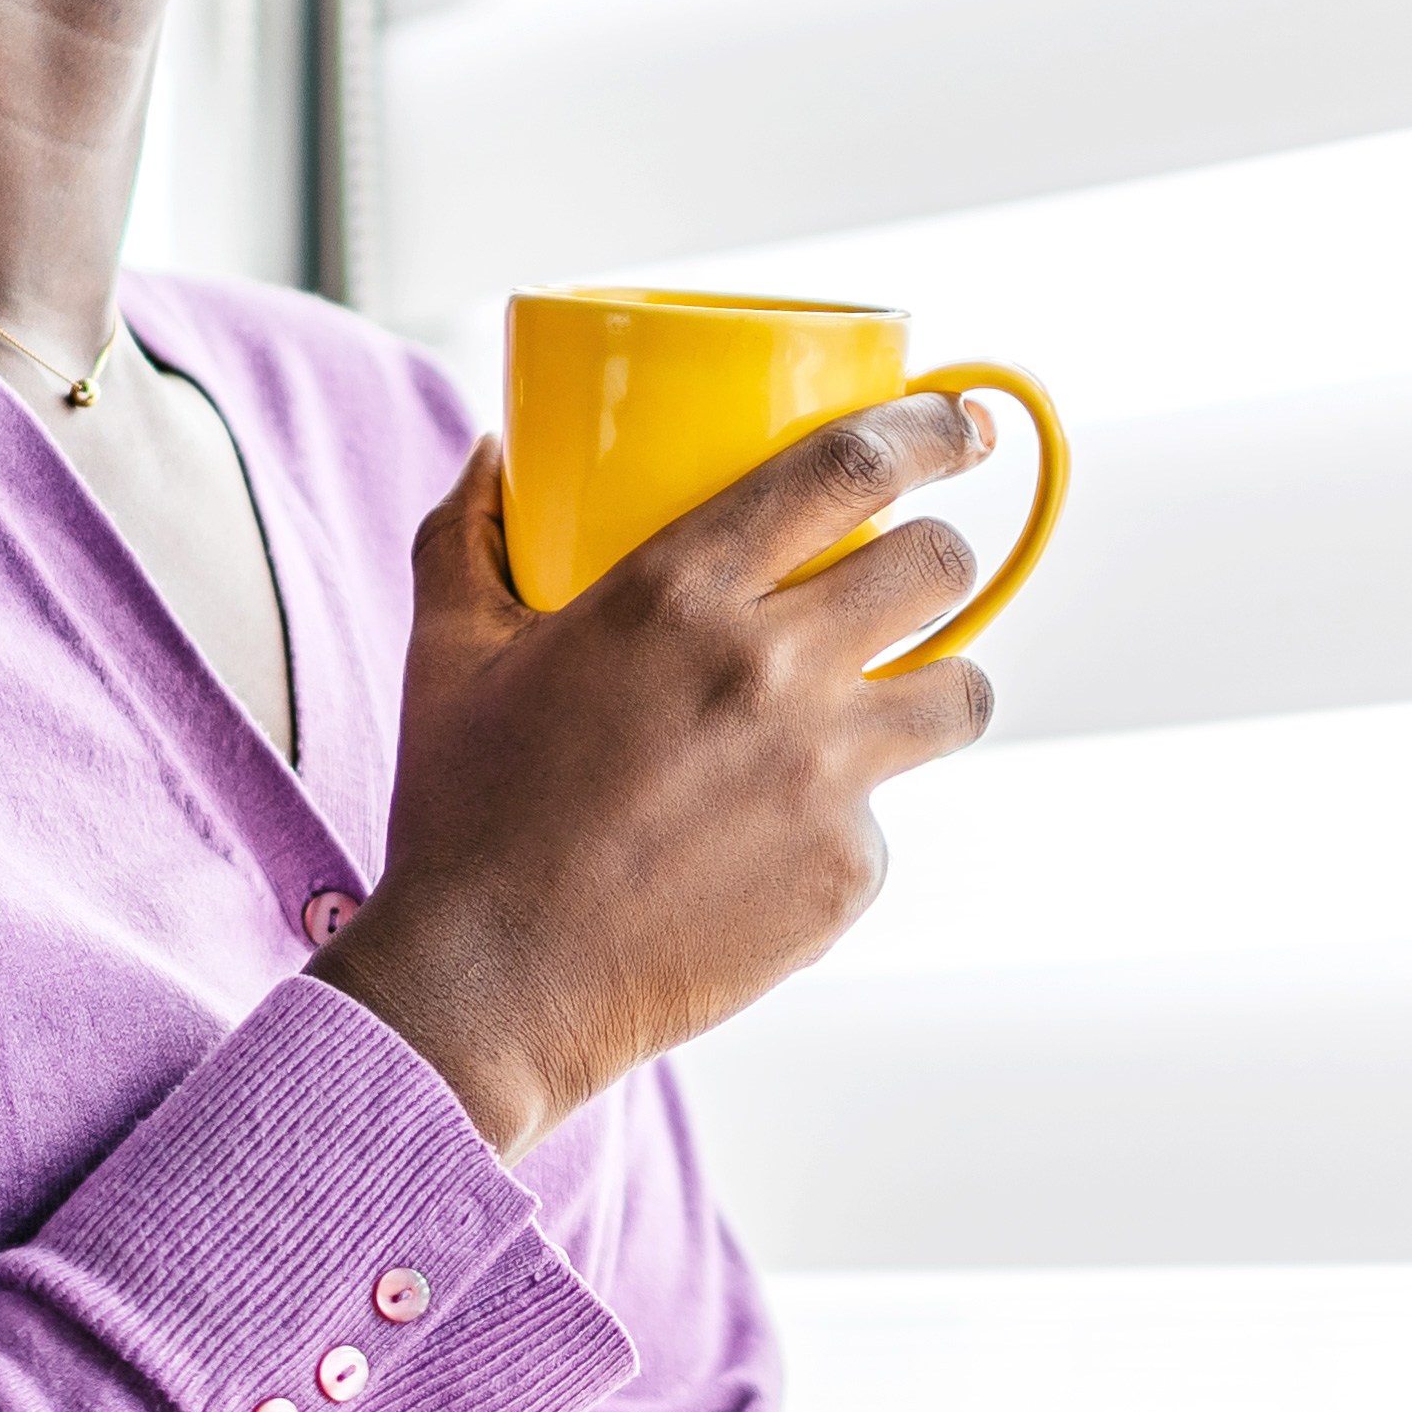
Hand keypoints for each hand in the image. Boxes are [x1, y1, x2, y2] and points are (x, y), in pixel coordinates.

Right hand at [318, 403, 1008, 1152]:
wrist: (489, 988)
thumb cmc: (463, 813)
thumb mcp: (447, 654)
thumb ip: (466, 536)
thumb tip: (489, 455)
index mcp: (677, 594)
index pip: (847, 469)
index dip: (928, 430)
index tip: (963, 422)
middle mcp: (769, 672)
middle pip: (936, 567)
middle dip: (937, 554)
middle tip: (909, 572)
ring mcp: (823, 778)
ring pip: (958, 693)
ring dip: (931, 683)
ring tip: (882, 701)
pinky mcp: (847, 872)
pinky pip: (884, 818)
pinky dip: (844, 818)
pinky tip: (769, 841)